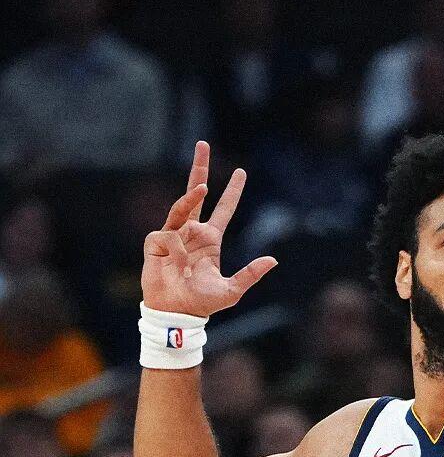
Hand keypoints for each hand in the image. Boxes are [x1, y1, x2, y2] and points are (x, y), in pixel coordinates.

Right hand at [141, 140, 276, 317]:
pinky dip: (175, 249)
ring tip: (204, 185)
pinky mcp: (156, 240)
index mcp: (210, 239)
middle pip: (197, 193)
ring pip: (182, 205)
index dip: (232, 192)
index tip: (242, 172)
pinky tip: (177, 264)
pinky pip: (169, 235)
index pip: (224, 209)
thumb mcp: (232, 290)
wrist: (176, 312)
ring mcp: (173, 233)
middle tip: (203, 144)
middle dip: (200, 168)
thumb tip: (273, 260)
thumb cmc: (202, 303)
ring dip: (193, 195)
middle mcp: (192, 231)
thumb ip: (251, 274)